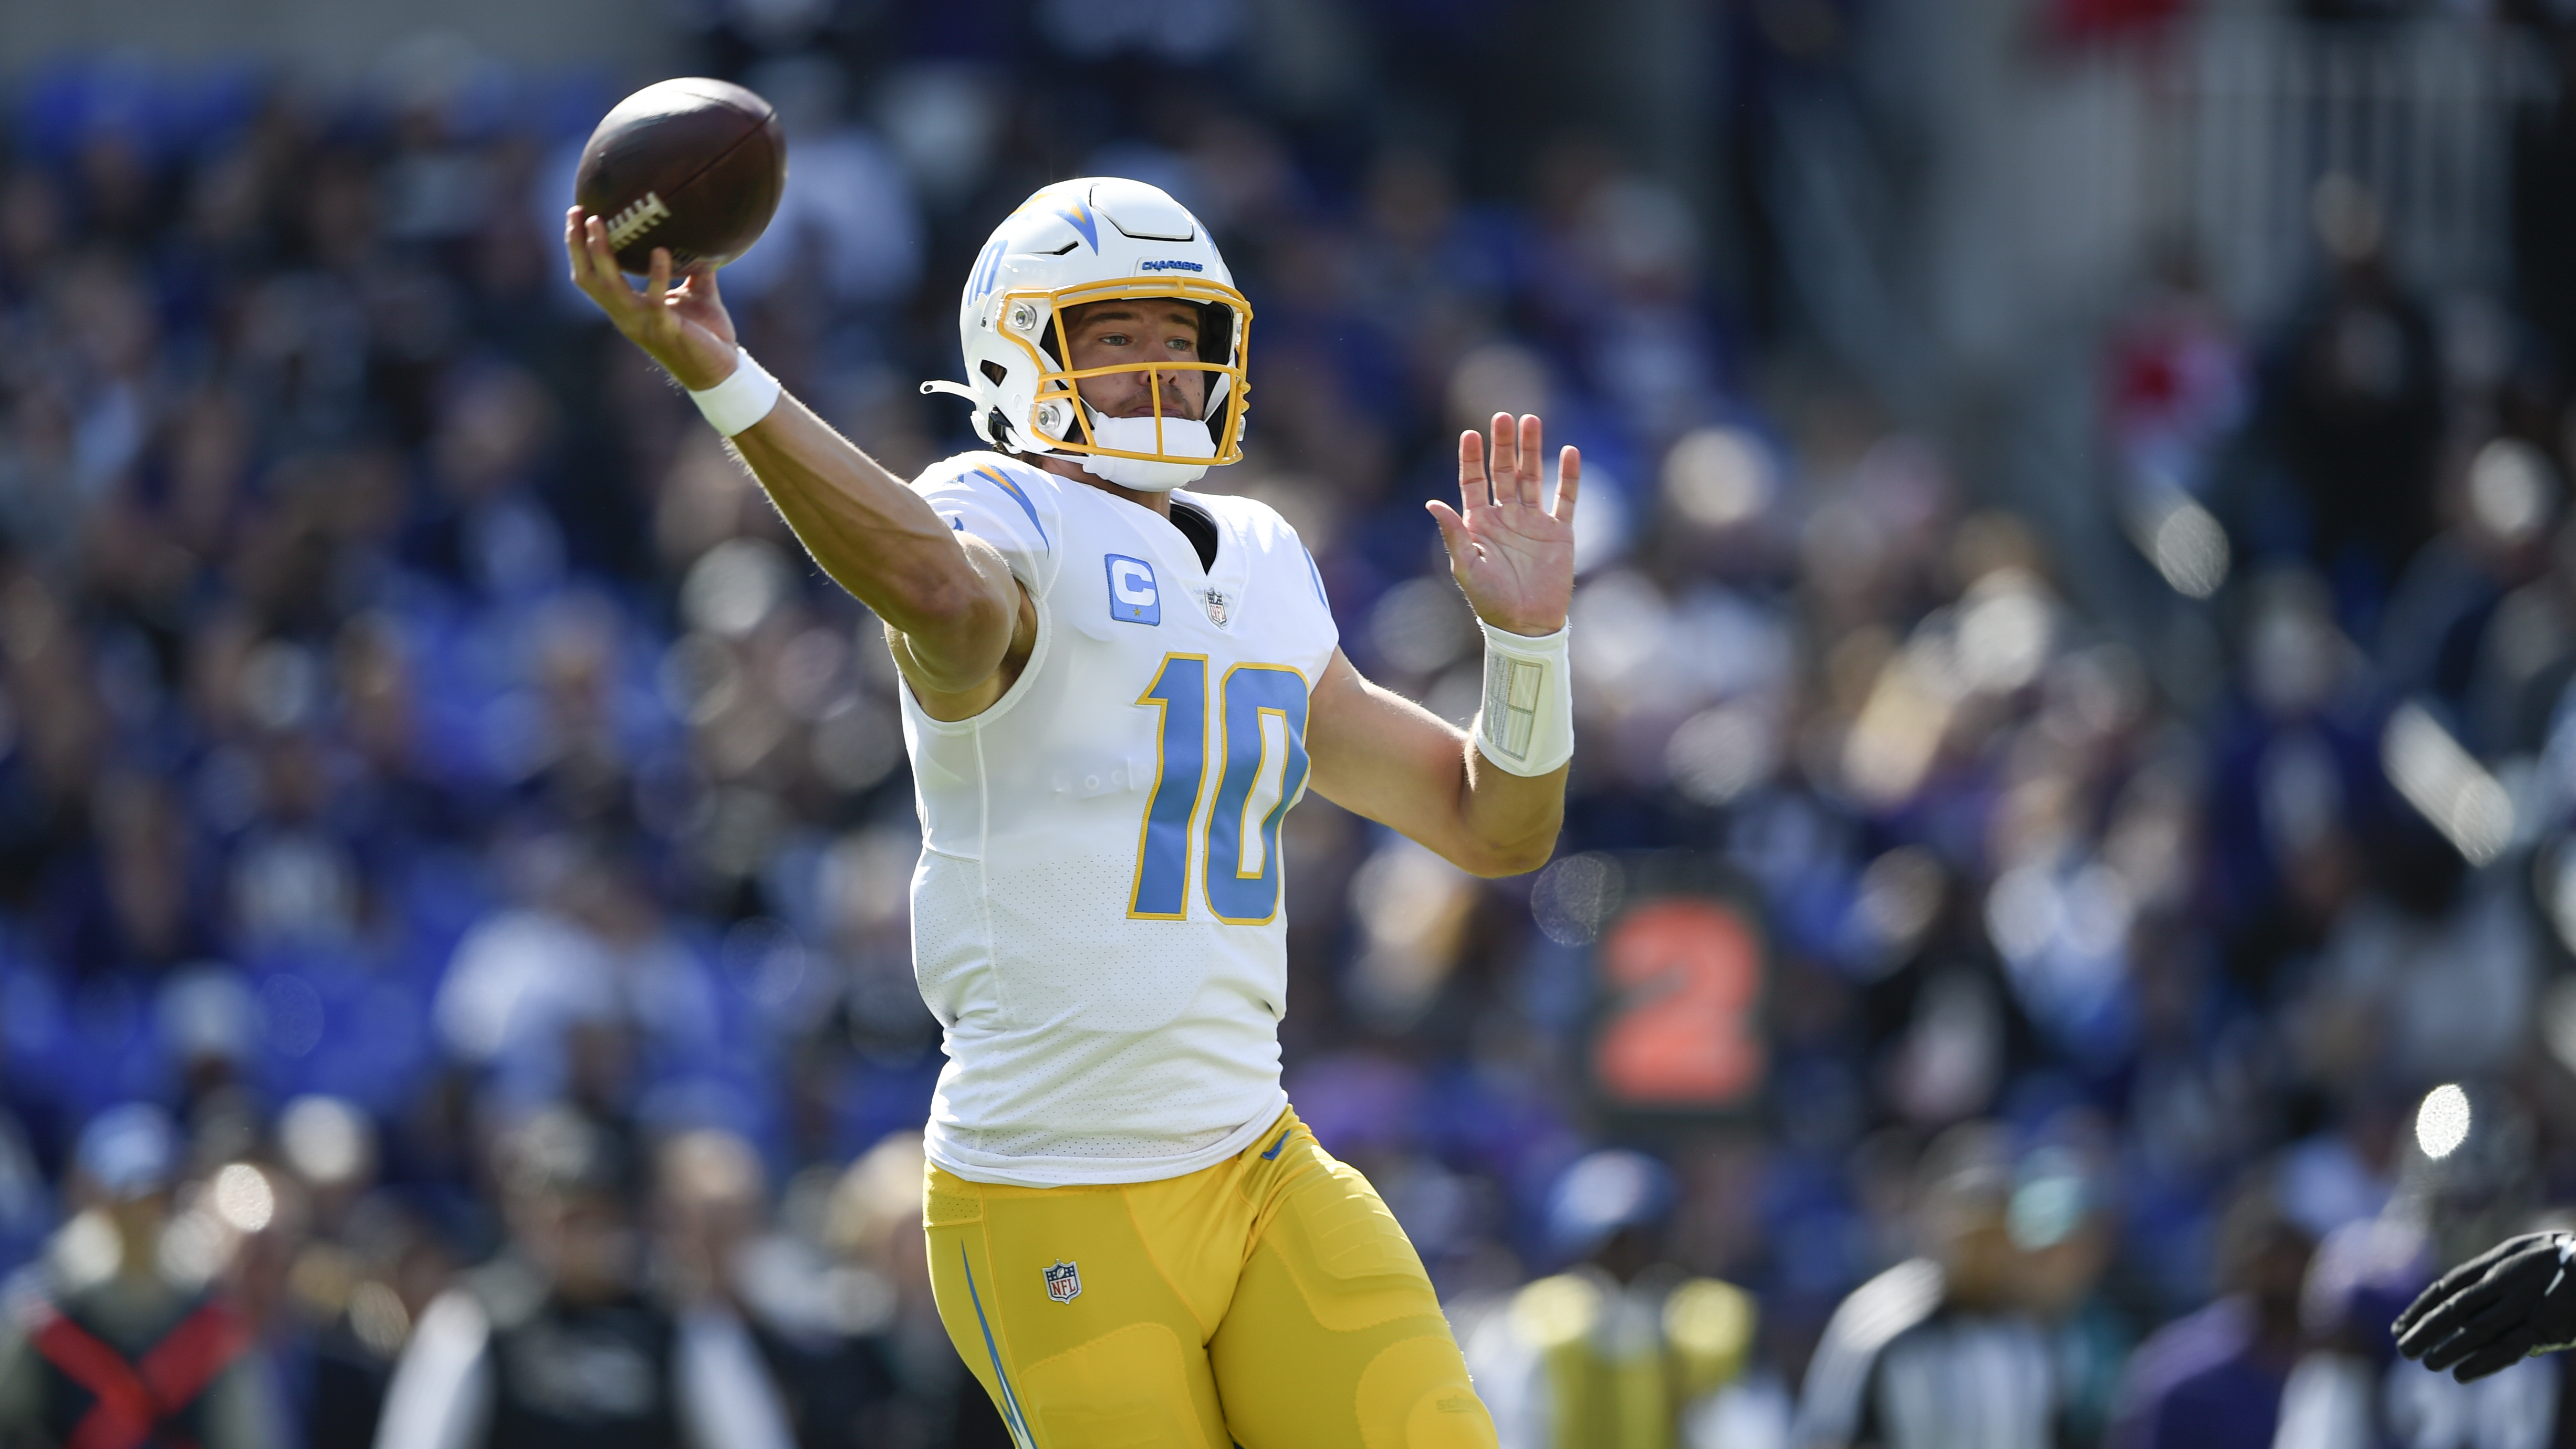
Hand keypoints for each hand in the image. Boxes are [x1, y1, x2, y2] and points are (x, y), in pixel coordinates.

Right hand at [563, 206, 738, 390]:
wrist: (724, 371)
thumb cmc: (707, 333)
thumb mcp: (696, 293)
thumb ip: (691, 266)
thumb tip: (699, 233)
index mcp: (627, 308)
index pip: (590, 276)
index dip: (578, 248)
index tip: (576, 214)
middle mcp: (626, 316)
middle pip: (587, 278)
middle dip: (577, 245)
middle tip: (576, 212)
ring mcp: (643, 324)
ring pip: (610, 287)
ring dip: (601, 255)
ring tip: (599, 224)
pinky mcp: (666, 330)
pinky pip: (655, 301)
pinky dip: (657, 275)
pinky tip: (660, 251)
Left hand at [1427, 413, 1578, 636]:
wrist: (1527, 625)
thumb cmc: (1490, 600)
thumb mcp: (1466, 566)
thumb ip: (1453, 532)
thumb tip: (1431, 503)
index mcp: (1480, 522)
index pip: (1474, 481)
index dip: (1472, 457)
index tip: (1471, 432)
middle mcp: (1506, 517)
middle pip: (1504, 472)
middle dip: (1503, 445)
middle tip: (1503, 417)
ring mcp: (1533, 522)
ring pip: (1533, 477)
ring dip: (1532, 450)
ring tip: (1531, 421)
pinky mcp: (1559, 532)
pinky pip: (1565, 498)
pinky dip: (1568, 476)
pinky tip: (1569, 451)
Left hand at [2394, 1232, 2575, 1381]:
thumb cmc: (2563, 1256)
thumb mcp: (2522, 1254)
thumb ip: (2496, 1275)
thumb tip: (2465, 1298)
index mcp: (2497, 1262)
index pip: (2447, 1286)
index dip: (2421, 1307)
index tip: (2400, 1325)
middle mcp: (2505, 1282)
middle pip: (2455, 1308)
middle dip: (2426, 1329)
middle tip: (2402, 1348)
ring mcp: (2524, 1304)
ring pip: (2476, 1329)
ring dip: (2448, 1347)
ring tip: (2424, 1362)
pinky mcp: (2546, 1327)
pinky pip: (2509, 1347)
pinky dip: (2484, 1362)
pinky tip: (2461, 1375)